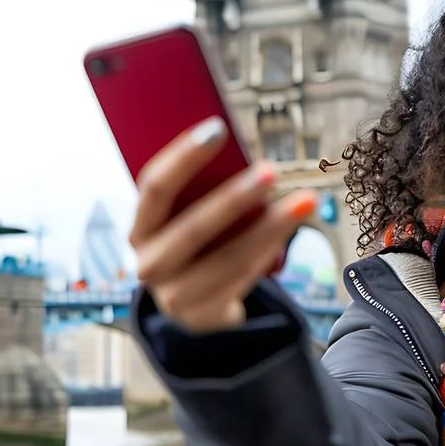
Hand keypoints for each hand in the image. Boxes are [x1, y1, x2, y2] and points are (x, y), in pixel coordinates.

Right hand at [128, 116, 317, 332]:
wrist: (192, 304)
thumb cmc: (196, 242)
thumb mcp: (187, 216)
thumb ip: (202, 191)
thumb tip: (239, 152)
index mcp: (140, 228)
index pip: (153, 187)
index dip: (183, 157)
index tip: (218, 128)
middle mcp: (148, 264)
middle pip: (192, 228)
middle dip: (234, 197)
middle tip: (271, 170)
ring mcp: (173, 297)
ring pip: (227, 259)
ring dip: (270, 227)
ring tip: (304, 200)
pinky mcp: (202, 317)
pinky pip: (243, 280)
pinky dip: (269, 252)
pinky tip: (289, 229)